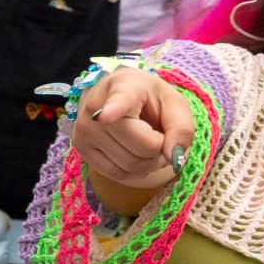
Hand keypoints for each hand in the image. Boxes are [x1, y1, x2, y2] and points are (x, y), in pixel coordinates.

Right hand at [70, 68, 192, 196]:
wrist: (115, 96)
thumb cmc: (148, 99)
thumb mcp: (173, 104)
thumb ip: (181, 128)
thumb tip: (174, 159)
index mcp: (122, 88)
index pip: (118, 102)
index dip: (112, 110)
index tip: (105, 116)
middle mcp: (95, 109)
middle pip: (143, 147)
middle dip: (161, 148)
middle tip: (159, 134)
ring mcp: (84, 131)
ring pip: (132, 165)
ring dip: (151, 162)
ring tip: (148, 143)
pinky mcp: (81, 150)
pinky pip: (119, 175)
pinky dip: (136, 171)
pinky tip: (135, 154)